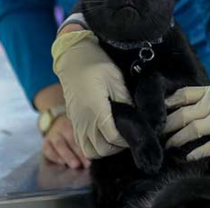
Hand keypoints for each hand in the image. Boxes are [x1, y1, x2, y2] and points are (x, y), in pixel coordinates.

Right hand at [42, 114, 90, 168]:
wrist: (55, 123)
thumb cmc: (73, 130)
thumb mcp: (79, 129)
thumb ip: (86, 139)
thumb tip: (95, 154)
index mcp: (74, 122)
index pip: (81, 133)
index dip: (87, 146)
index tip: (93, 156)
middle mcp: (63, 126)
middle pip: (71, 139)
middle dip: (79, 152)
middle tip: (86, 164)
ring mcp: (53, 134)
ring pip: (59, 144)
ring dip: (68, 155)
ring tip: (75, 165)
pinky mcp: (45, 143)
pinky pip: (48, 150)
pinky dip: (55, 157)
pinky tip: (62, 163)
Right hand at [52, 30, 130, 158]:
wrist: (73, 57)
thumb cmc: (96, 64)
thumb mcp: (116, 79)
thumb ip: (125, 100)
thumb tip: (136, 116)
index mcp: (96, 110)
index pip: (113, 137)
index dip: (125, 139)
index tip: (135, 132)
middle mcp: (84, 121)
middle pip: (101, 149)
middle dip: (116, 147)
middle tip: (127, 136)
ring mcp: (76, 122)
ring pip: (89, 151)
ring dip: (104, 149)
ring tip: (116, 138)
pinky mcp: (73, 121)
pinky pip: (81, 143)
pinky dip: (93, 146)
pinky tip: (103, 136)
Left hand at [164, 80, 209, 159]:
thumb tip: (205, 103)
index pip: (184, 94)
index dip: (169, 102)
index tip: (158, 109)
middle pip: (182, 113)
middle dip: (167, 123)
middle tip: (157, 131)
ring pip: (192, 129)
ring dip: (177, 138)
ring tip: (168, 145)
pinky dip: (198, 152)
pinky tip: (189, 156)